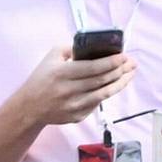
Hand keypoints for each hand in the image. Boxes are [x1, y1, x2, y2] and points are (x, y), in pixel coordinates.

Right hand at [10, 46, 134, 128]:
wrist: (30, 107)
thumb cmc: (41, 79)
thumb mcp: (51, 57)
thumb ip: (71, 48)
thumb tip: (94, 45)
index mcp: (62, 73)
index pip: (93, 68)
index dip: (111, 62)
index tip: (124, 56)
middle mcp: (68, 91)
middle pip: (102, 80)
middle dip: (120, 71)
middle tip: (131, 63)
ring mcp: (74, 106)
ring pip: (104, 94)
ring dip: (120, 83)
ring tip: (129, 74)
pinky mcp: (77, 116)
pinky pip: (97, 103)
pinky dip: (107, 93)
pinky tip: (114, 85)